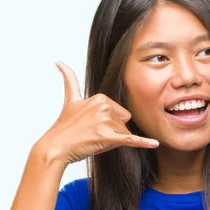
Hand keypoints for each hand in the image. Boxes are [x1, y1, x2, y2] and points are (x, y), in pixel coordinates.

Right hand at [37, 62, 158, 166]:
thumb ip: (69, 79)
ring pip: (123, 134)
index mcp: (99, 97)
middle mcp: (104, 106)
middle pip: (123, 123)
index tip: (92, 126)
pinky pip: (130, 139)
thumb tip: (59, 62)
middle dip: (112, 132)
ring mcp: (105, 122)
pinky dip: (143, 142)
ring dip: (112, 141)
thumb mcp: (69, 100)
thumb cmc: (64, 128)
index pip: (119, 112)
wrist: (55, 147)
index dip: (108, 123)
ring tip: (94, 141)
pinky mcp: (107, 137)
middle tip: (92, 135)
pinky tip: (154, 143)